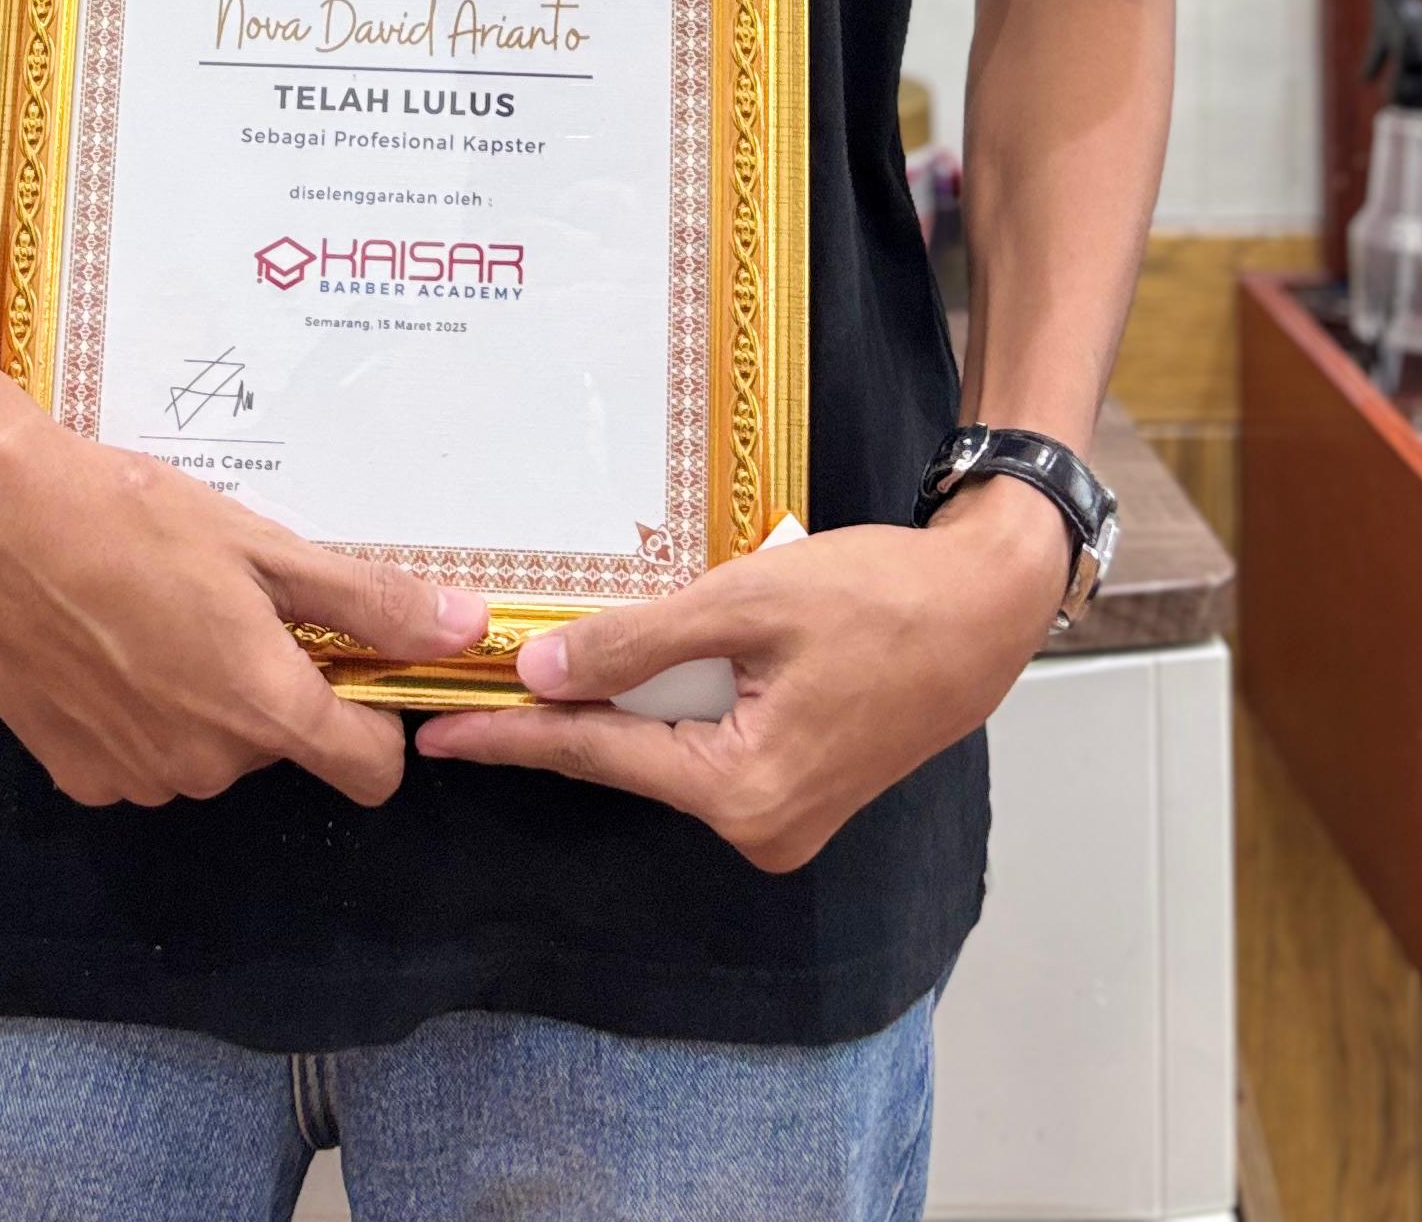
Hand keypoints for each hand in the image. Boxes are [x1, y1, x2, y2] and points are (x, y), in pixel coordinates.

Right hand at [0, 379, 488, 812]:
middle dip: (271, 686)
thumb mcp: (264, 543)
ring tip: (158, 614)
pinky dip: (141, 716)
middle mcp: (207, 766)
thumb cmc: (137, 517)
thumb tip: (468, 631)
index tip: (346, 663)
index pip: (369, 771)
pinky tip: (109, 648)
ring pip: (210, 751)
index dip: (373, 718)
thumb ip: (368, 600)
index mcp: (264, 709)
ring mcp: (137, 779)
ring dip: (203, 700)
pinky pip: (142, 759)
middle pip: (279, 744)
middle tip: (225, 603)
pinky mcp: (77, 777)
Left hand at [413, 479, 1071, 871]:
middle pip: (628, 758)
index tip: (436, 736)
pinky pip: (709, 742)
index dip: (510, 738)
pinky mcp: (801, 785)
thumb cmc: (884, 597)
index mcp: (746, 793)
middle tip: (467, 688)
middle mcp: (761, 825)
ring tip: (539, 664)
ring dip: (615, 703)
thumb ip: (639, 642)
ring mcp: (785, 815)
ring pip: (667, 748)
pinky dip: (669, 702)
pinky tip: (630, 664)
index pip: (598, 757)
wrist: (985, 606)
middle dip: (553, 719)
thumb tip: (542, 673)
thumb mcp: (748, 603)